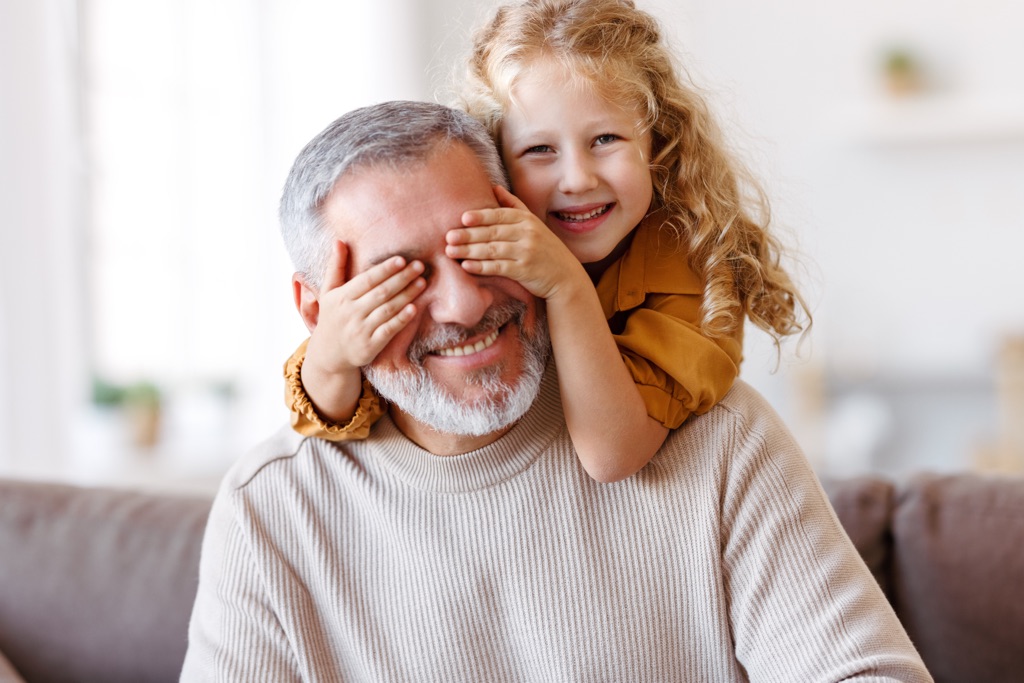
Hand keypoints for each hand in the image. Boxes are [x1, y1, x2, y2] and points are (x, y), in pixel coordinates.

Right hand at [307, 240, 425, 374]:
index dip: (385, 269)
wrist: (329, 354)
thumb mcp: (328, 292)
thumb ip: (335, 267)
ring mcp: (361, 330)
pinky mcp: (370, 346)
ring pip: (387, 310)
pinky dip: (401, 320)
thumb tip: (339, 240)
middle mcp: (350, 313)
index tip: (402, 259)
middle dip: (401, 278)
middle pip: (381, 293)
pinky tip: (415, 308)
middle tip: (420, 266)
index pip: (367, 280)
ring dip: (406, 295)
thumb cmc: (332, 317)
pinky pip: (388, 331)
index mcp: (341, 297)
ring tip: (422, 282)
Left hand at [446, 186, 585, 301]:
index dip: (481, 216)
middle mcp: (527, 234)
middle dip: (469, 235)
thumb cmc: (544, 248)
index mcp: (527, 220)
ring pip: (493, 250)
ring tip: (450, 251)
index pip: (501, 215)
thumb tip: (493, 186)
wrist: (565, 276)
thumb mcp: (533, 223)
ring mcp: (526, 253)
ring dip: (469, 251)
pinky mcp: (524, 271)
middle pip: (493, 232)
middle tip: (448, 236)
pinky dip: (481, 267)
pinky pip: (499, 268)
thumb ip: (513, 205)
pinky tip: (466, 266)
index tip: (463, 218)